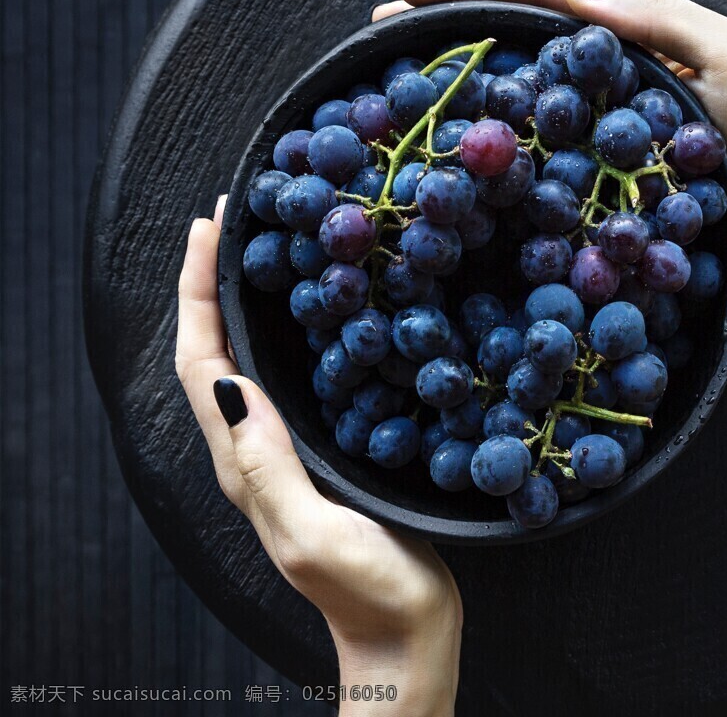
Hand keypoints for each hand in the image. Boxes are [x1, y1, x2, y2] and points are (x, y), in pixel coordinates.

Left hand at [175, 197, 460, 716]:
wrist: (404, 632)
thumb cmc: (365, 588)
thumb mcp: (311, 531)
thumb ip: (267, 464)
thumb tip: (228, 380)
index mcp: (243, 463)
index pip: (200, 362)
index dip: (197, 293)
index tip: (210, 229)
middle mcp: (254, 451)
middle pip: (212, 352)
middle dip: (211, 283)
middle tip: (233, 219)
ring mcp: (286, 453)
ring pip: (246, 363)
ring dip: (242, 304)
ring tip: (264, 250)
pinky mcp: (319, 455)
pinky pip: (287, 381)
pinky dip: (285, 336)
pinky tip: (316, 315)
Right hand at [373, 0, 726, 271]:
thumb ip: (660, 23)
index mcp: (636, 18)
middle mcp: (611, 53)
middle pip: (516, 20)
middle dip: (449, 16)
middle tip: (382, 31)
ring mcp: (605, 104)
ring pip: (522, 72)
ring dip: (462, 66)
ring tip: (404, 76)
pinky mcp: (606, 152)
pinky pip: (543, 130)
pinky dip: (498, 124)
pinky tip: (467, 137)